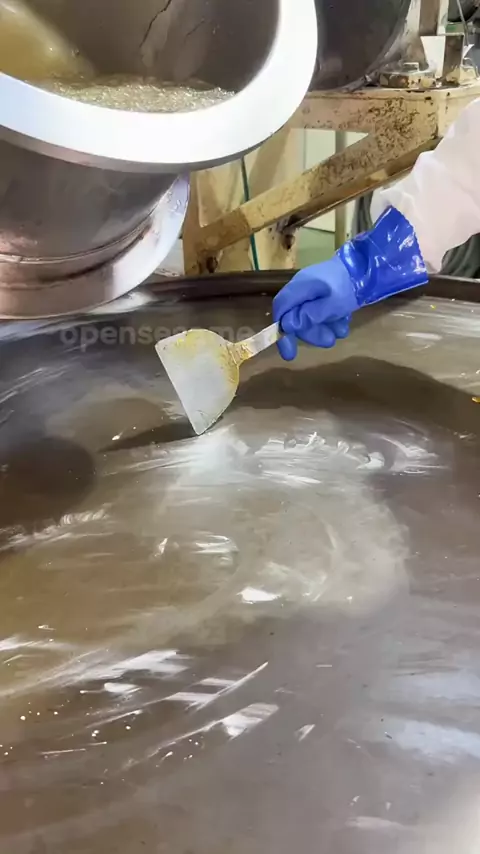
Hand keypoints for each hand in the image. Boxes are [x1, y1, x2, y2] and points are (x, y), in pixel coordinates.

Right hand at [273, 207, 428, 360]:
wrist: (367, 268)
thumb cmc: (349, 286)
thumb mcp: (332, 304)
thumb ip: (310, 315)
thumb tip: (290, 325)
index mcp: (300, 288)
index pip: (281, 310)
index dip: (282, 332)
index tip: (289, 352)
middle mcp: (302, 290)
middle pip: (295, 317)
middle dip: (311, 333)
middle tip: (329, 341)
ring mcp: (312, 292)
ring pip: (309, 318)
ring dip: (324, 329)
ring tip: (342, 331)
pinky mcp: (323, 295)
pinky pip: (321, 313)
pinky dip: (331, 321)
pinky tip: (343, 323)